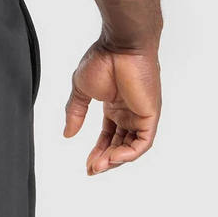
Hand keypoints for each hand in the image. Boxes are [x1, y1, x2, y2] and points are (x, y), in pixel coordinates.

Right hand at [64, 40, 160, 174]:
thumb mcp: (81, 89)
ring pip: (131, 147)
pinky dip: (129, 153)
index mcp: (114, 106)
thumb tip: (67, 133)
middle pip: (119, 144)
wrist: (120, 47)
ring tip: (99, 166)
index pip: (108, 135)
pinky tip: (114, 158)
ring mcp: (140, 115)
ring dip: (115, 159)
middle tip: (92, 170)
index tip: (87, 164)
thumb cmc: (101, 60)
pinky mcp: (150, 116)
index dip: (98, 150)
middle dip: (105, 159)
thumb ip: (75, 112)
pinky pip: (143, 142)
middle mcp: (128, 113)